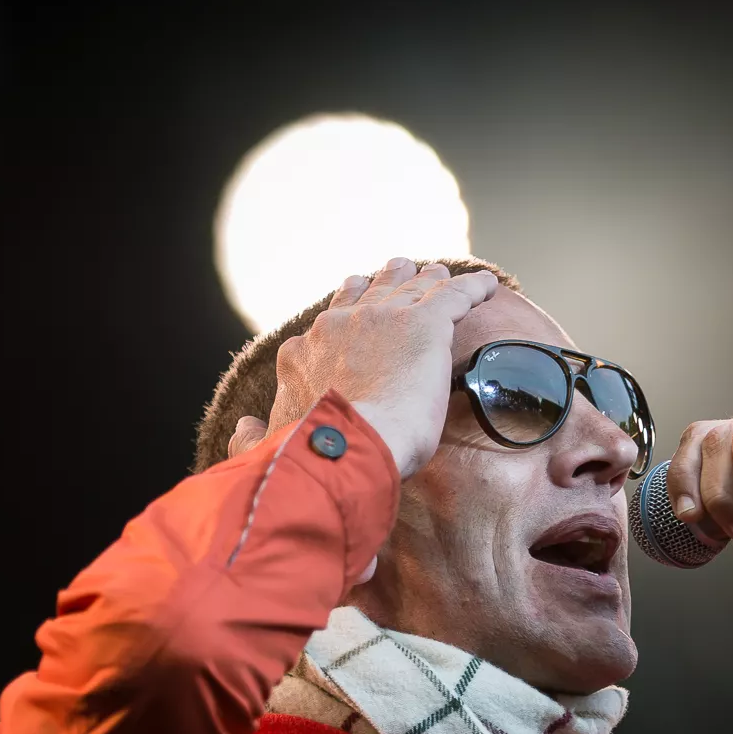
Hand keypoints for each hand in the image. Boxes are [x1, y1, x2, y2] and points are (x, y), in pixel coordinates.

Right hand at [234, 258, 498, 478]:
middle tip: (400, 275)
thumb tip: (244, 428)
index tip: (354, 318)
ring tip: (441, 275)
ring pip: (408, 284)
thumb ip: (251, 437)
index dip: (344, 316)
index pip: (325, 324)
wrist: (342, 450)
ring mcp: (381, 318)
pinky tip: (488, 285)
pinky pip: (455, 294)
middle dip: (384, 282)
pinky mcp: (424, 323)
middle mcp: (337, 325)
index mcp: (303, 353)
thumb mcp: (265, 446)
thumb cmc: (304, 458)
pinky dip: (473, 287)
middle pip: (365, 290)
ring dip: (425, 279)